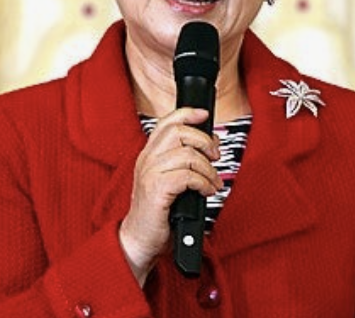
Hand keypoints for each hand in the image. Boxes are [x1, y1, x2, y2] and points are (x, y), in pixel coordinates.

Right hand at [119, 107, 221, 284]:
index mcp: (149, 154)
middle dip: (204, 141)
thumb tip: (212, 143)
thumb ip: (187, 160)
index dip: (187, 114)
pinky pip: (187, 176)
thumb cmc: (158, 213)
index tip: (204, 115)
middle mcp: (147, 160)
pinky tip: (205, 191)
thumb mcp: (172, 180)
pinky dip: (203, 183)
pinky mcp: (156, 190)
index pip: (166, 122)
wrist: (139, 241)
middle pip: (178, 132)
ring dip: (208, 169)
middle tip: (215, 156)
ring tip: (213, 182)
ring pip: (187, 154)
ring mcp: (150, 173)